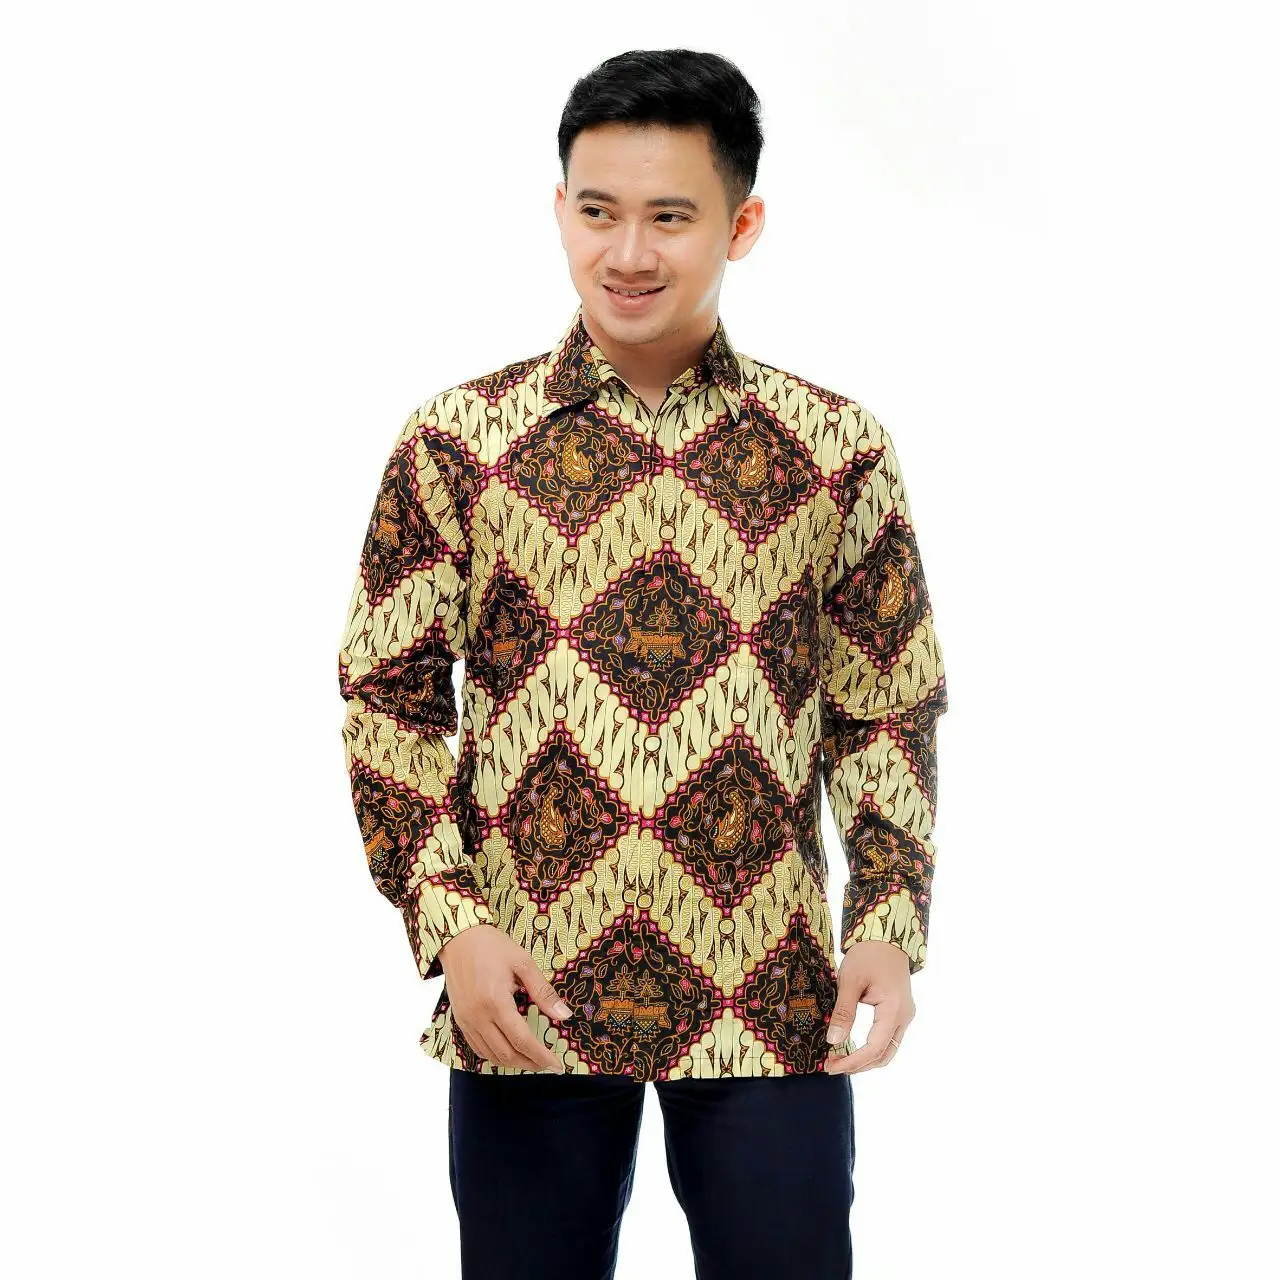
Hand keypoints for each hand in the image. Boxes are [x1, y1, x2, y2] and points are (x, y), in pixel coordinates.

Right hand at [436, 925, 572, 1071]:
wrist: (458, 938)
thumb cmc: (491, 946)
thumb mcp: (523, 963)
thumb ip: (544, 992)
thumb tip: (565, 1015)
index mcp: (495, 1002)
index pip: (522, 1040)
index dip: (541, 1056)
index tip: (557, 1064)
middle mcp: (478, 1017)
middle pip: (506, 1054)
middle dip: (530, 1064)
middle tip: (548, 1065)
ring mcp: (466, 1021)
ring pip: (490, 1055)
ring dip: (513, 1063)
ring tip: (532, 1060)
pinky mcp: (460, 1020)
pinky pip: (478, 1048)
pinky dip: (495, 1056)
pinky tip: (509, 1051)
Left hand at [823, 940, 914, 1074]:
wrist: (886, 938)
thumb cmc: (867, 955)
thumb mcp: (850, 980)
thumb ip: (843, 1012)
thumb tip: (833, 1040)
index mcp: (894, 1010)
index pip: (874, 1049)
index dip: (852, 1061)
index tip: (831, 1066)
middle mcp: (904, 1017)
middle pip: (884, 1055)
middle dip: (859, 1065)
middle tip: (833, 1066)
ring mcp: (904, 1016)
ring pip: (888, 1049)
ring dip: (866, 1059)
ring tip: (840, 1059)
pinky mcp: (900, 1012)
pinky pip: (888, 1038)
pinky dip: (871, 1048)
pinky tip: (852, 1046)